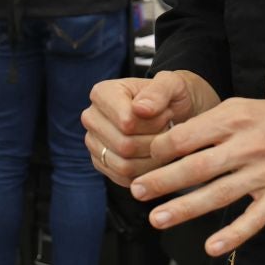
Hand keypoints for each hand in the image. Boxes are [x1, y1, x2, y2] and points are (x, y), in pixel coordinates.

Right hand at [82, 70, 217, 186]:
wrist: (171, 113)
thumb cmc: (170, 97)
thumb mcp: (172, 85)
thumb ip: (159, 92)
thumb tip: (140, 109)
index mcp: (102, 93)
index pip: (127, 122)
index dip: (153, 124)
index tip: (165, 114)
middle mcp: (91, 117)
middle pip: (125, 146)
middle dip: (154, 143)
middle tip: (166, 131)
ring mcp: (93, 142)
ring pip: (124, 165)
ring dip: (151, 160)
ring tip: (161, 144)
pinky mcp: (100, 163)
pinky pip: (123, 179)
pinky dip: (145, 173)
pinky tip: (154, 157)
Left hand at [130, 96, 264, 256]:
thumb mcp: (247, 107)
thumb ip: (213, 123)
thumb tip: (173, 140)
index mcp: (235, 118)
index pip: (187, 135)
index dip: (161, 149)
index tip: (144, 159)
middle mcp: (247, 145)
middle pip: (196, 166)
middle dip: (162, 180)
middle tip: (136, 190)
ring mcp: (264, 173)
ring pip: (218, 194)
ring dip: (185, 208)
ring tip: (158, 219)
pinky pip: (253, 219)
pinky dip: (233, 235)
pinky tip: (211, 246)